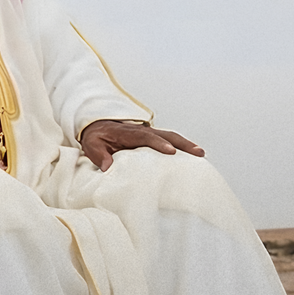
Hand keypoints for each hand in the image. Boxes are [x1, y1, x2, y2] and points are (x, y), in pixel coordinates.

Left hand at [79, 119, 204, 171]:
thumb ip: (99, 156)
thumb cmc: (96, 138)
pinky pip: (169, 140)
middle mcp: (142, 131)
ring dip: (186, 144)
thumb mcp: (92, 146)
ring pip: (171, 136)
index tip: (170, 151)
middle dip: (182, 143)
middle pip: (165, 134)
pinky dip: (182, 146)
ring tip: (201, 154)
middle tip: (198, 152)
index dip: (158, 143)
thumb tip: (108, 167)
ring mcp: (149, 134)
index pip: (145, 137)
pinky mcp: (152, 139)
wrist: (97, 127)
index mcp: (127, 133)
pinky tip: (193, 157)